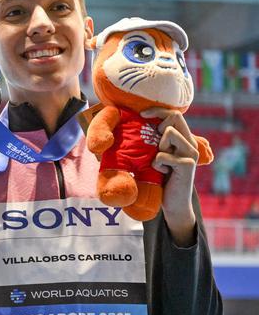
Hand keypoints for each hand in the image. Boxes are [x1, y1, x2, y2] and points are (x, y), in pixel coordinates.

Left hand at [142, 107, 198, 244]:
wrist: (174, 203)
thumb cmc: (160, 179)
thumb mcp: (154, 156)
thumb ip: (150, 143)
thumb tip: (123, 130)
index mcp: (182, 138)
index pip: (173, 114)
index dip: (157, 110)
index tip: (142, 115)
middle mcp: (189, 142)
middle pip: (174, 117)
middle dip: (158, 128)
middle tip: (155, 146)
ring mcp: (190, 152)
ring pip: (169, 134)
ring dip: (157, 149)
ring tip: (160, 164)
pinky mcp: (187, 164)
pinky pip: (162, 156)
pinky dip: (157, 165)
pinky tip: (163, 173)